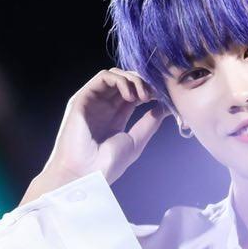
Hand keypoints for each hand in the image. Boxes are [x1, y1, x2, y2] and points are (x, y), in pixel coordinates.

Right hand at [41, 67, 170, 186]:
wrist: (86, 173)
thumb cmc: (108, 163)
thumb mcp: (136, 141)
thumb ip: (150, 123)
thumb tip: (164, 107)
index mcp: (116, 116)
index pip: (135, 93)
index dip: (150, 91)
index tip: (163, 98)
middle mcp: (104, 106)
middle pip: (126, 81)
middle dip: (144, 83)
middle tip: (155, 95)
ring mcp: (93, 101)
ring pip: (115, 75)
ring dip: (134, 80)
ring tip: (144, 96)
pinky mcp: (83, 98)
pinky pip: (103, 77)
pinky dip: (120, 80)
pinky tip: (130, 95)